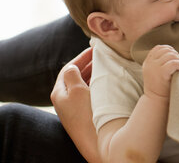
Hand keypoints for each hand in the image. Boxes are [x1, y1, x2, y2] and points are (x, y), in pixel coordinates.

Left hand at [50, 48, 100, 162]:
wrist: (93, 142)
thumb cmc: (84, 115)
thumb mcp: (76, 90)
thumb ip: (72, 75)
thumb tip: (71, 67)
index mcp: (59, 93)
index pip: (68, 69)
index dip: (81, 57)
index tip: (94, 49)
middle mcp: (65, 100)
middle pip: (75, 76)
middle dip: (88, 64)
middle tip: (102, 56)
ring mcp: (75, 107)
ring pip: (83, 84)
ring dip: (93, 74)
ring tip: (106, 66)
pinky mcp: (85, 113)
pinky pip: (90, 92)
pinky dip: (97, 84)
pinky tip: (106, 82)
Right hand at [142, 45, 178, 98]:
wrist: (156, 101)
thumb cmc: (159, 88)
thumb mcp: (155, 72)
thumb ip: (159, 62)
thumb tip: (172, 51)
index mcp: (147, 62)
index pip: (158, 48)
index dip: (169, 49)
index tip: (174, 58)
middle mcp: (150, 63)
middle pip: (166, 50)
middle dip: (176, 55)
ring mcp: (154, 67)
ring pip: (171, 55)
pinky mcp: (161, 72)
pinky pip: (174, 62)